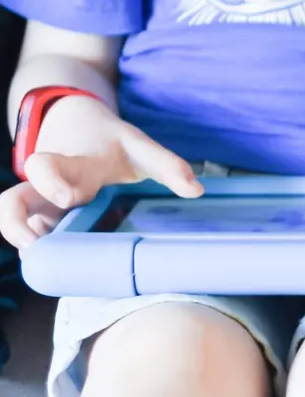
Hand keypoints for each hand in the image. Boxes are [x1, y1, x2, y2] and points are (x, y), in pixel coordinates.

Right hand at [0, 96, 201, 249]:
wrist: (76, 125)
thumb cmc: (109, 141)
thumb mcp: (139, 146)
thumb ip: (166, 164)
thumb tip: (195, 189)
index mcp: (71, 165)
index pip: (45, 167)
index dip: (51, 182)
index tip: (68, 198)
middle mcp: (45, 187)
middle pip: (12, 204)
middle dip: (16, 226)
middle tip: (38, 247)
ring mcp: (41, 205)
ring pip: (17, 225)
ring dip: (28, 247)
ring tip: (51, 267)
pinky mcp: (44, 218)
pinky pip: (35, 237)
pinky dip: (45, 254)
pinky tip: (63, 271)